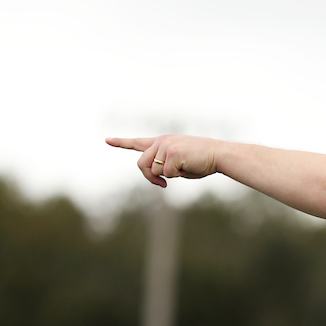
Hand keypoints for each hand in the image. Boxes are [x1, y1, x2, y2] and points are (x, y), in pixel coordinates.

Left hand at [106, 135, 220, 188]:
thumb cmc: (203, 162)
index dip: (122, 142)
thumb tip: (158, 176)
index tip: (107, 140)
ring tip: (184, 168)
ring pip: (154, 170)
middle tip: (162, 185)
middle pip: (142, 164)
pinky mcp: (171, 153)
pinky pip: (166, 173)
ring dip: (167, 176)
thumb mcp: (180, 165)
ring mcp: (165, 146)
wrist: (218, 154)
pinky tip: (189, 167)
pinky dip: (177, 176)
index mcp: (162, 142)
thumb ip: (165, 167)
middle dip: (150, 177)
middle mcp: (161, 142)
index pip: (138, 142)